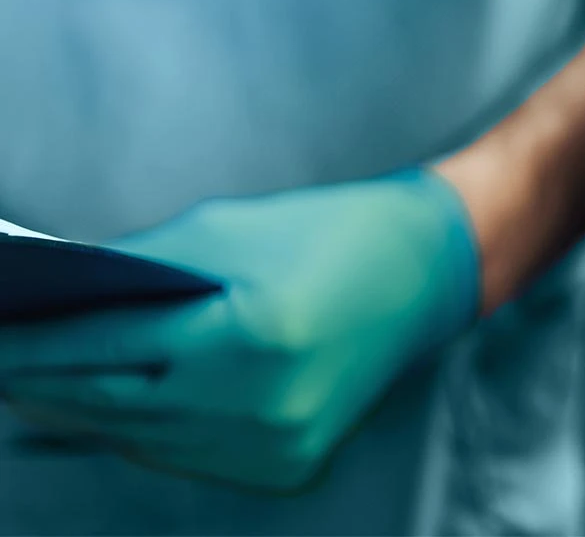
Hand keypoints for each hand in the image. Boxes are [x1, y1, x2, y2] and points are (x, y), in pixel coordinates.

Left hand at [0, 169, 476, 490]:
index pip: (99, 350)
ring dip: (80, 413)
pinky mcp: (287, 468)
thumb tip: (55, 304)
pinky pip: (185, 455)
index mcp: (247, 334)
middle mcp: (261, 405)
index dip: (23, 346)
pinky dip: (140, 432)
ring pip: (140, 440)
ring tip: (29, 387)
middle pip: (108, 405)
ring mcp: (275, 446)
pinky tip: (106, 407)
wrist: (431, 270)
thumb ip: (139, 271)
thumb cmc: (330, 231)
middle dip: (36, 383)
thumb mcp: (226, 229)